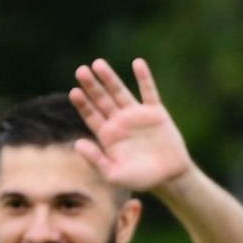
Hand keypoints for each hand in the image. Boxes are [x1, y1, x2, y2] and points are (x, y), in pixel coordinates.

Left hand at [67, 58, 194, 193]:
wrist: (168, 176)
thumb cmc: (139, 178)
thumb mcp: (113, 174)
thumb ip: (95, 160)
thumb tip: (77, 144)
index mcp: (106, 135)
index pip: (91, 115)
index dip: (82, 104)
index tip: (74, 92)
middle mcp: (119, 122)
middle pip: (101, 99)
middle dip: (91, 86)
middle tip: (80, 70)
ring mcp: (136, 115)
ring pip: (120, 92)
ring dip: (109, 78)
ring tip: (98, 64)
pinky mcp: (155, 112)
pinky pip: (149, 92)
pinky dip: (144, 78)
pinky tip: (137, 63)